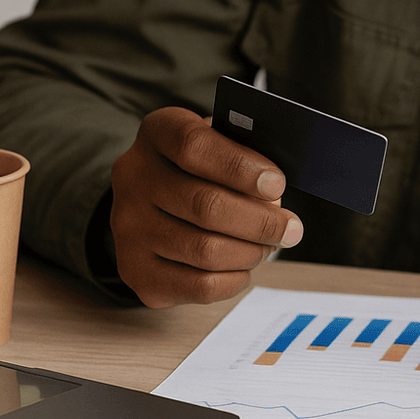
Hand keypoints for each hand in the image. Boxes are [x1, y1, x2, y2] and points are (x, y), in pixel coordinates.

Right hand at [109, 106, 302, 306]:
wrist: (157, 205)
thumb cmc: (205, 170)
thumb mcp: (223, 145)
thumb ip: (246, 156)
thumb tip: (274, 194)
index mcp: (158, 133)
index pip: (193, 145)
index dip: (240, 167)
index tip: (277, 185)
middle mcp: (133, 177)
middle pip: (206, 205)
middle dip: (261, 222)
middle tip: (291, 229)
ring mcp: (128, 227)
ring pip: (206, 250)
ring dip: (251, 252)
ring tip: (267, 246)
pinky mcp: (136, 271)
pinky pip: (199, 285)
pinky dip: (234, 279)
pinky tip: (243, 266)